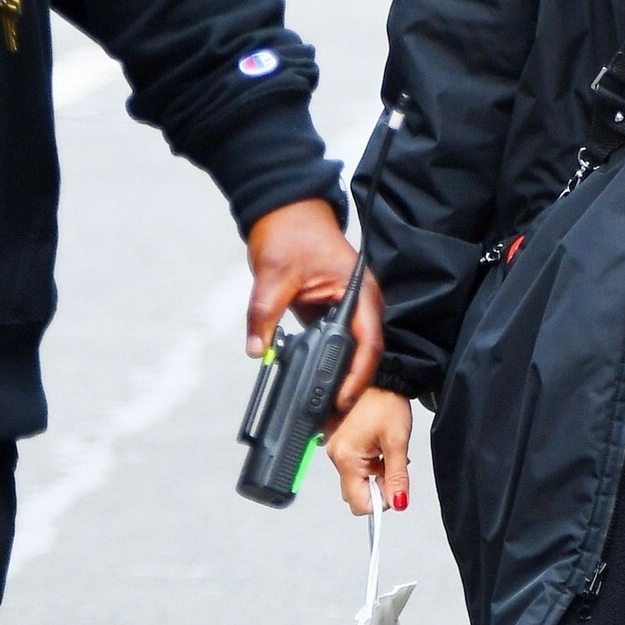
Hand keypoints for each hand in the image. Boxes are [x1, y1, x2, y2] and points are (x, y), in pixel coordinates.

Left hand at [245, 197, 382, 408]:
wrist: (286, 209)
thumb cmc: (290, 232)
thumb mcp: (273, 276)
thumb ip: (263, 315)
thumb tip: (255, 350)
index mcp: (359, 290)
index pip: (369, 341)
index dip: (358, 374)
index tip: (342, 398)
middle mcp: (363, 301)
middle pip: (366, 352)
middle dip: (352, 385)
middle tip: (333, 415)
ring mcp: (351, 307)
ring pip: (354, 351)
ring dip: (342, 377)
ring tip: (327, 408)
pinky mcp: (335, 311)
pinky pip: (339, 343)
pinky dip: (330, 363)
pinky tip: (316, 383)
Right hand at [325, 389, 411, 513]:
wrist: (382, 381)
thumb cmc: (387, 404)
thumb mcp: (397, 443)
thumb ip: (397, 477)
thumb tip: (398, 503)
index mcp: (346, 457)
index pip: (358, 502)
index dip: (380, 502)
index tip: (395, 491)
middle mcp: (336, 455)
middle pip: (355, 494)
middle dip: (377, 489)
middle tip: (393, 469)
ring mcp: (337, 450)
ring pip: (357, 482)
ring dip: (375, 477)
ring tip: (388, 455)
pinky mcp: (342, 445)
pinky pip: (356, 469)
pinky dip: (371, 467)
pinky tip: (381, 451)